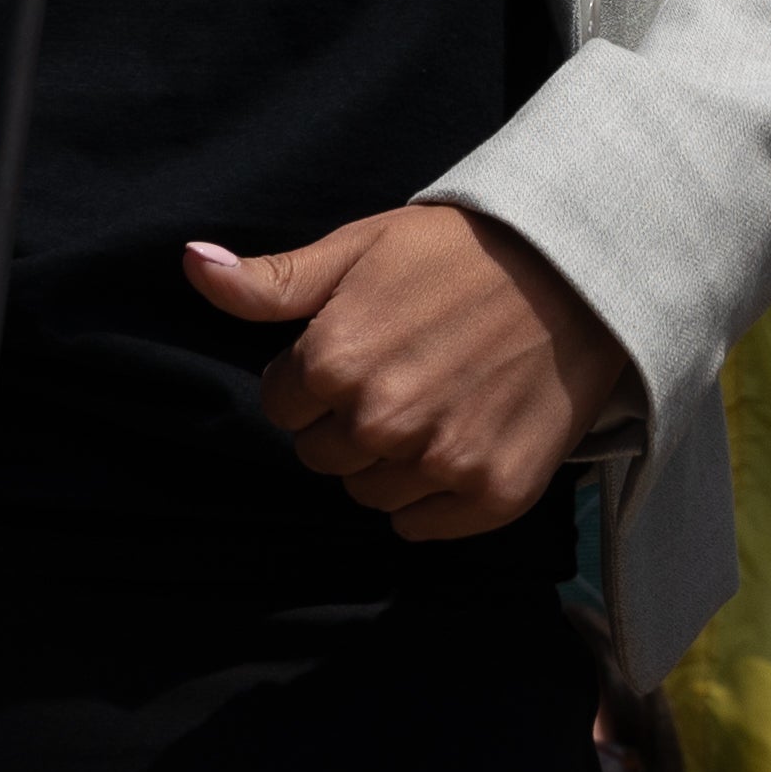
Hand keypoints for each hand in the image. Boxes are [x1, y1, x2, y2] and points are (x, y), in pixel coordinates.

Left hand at [185, 208, 636, 540]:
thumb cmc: (461, 250)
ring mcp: (440, 462)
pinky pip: (421, 524)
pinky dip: (432, 496)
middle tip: (405, 369)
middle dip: (349, 419)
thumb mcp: (361, 247)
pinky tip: (460, 438)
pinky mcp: (492, 494)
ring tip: (436, 400)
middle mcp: (381, 421)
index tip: (362, 345)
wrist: (579, 268)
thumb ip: (273, 280)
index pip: (283, 406)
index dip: (315, 375)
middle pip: (323, 456)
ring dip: (389, 460)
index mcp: (334, 360)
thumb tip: (191, 264)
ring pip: (369, 494)